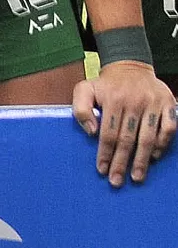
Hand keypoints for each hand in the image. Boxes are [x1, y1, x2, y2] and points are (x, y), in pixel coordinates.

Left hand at [73, 60, 175, 187]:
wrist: (131, 67)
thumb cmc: (106, 84)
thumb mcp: (85, 89)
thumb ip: (81, 109)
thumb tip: (91, 133)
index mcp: (113, 100)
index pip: (108, 133)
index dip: (105, 153)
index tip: (102, 170)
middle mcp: (135, 102)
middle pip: (128, 139)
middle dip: (121, 162)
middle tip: (117, 181)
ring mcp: (154, 104)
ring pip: (149, 138)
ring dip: (142, 160)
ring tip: (137, 177)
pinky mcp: (169, 106)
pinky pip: (169, 129)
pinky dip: (162, 144)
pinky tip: (154, 157)